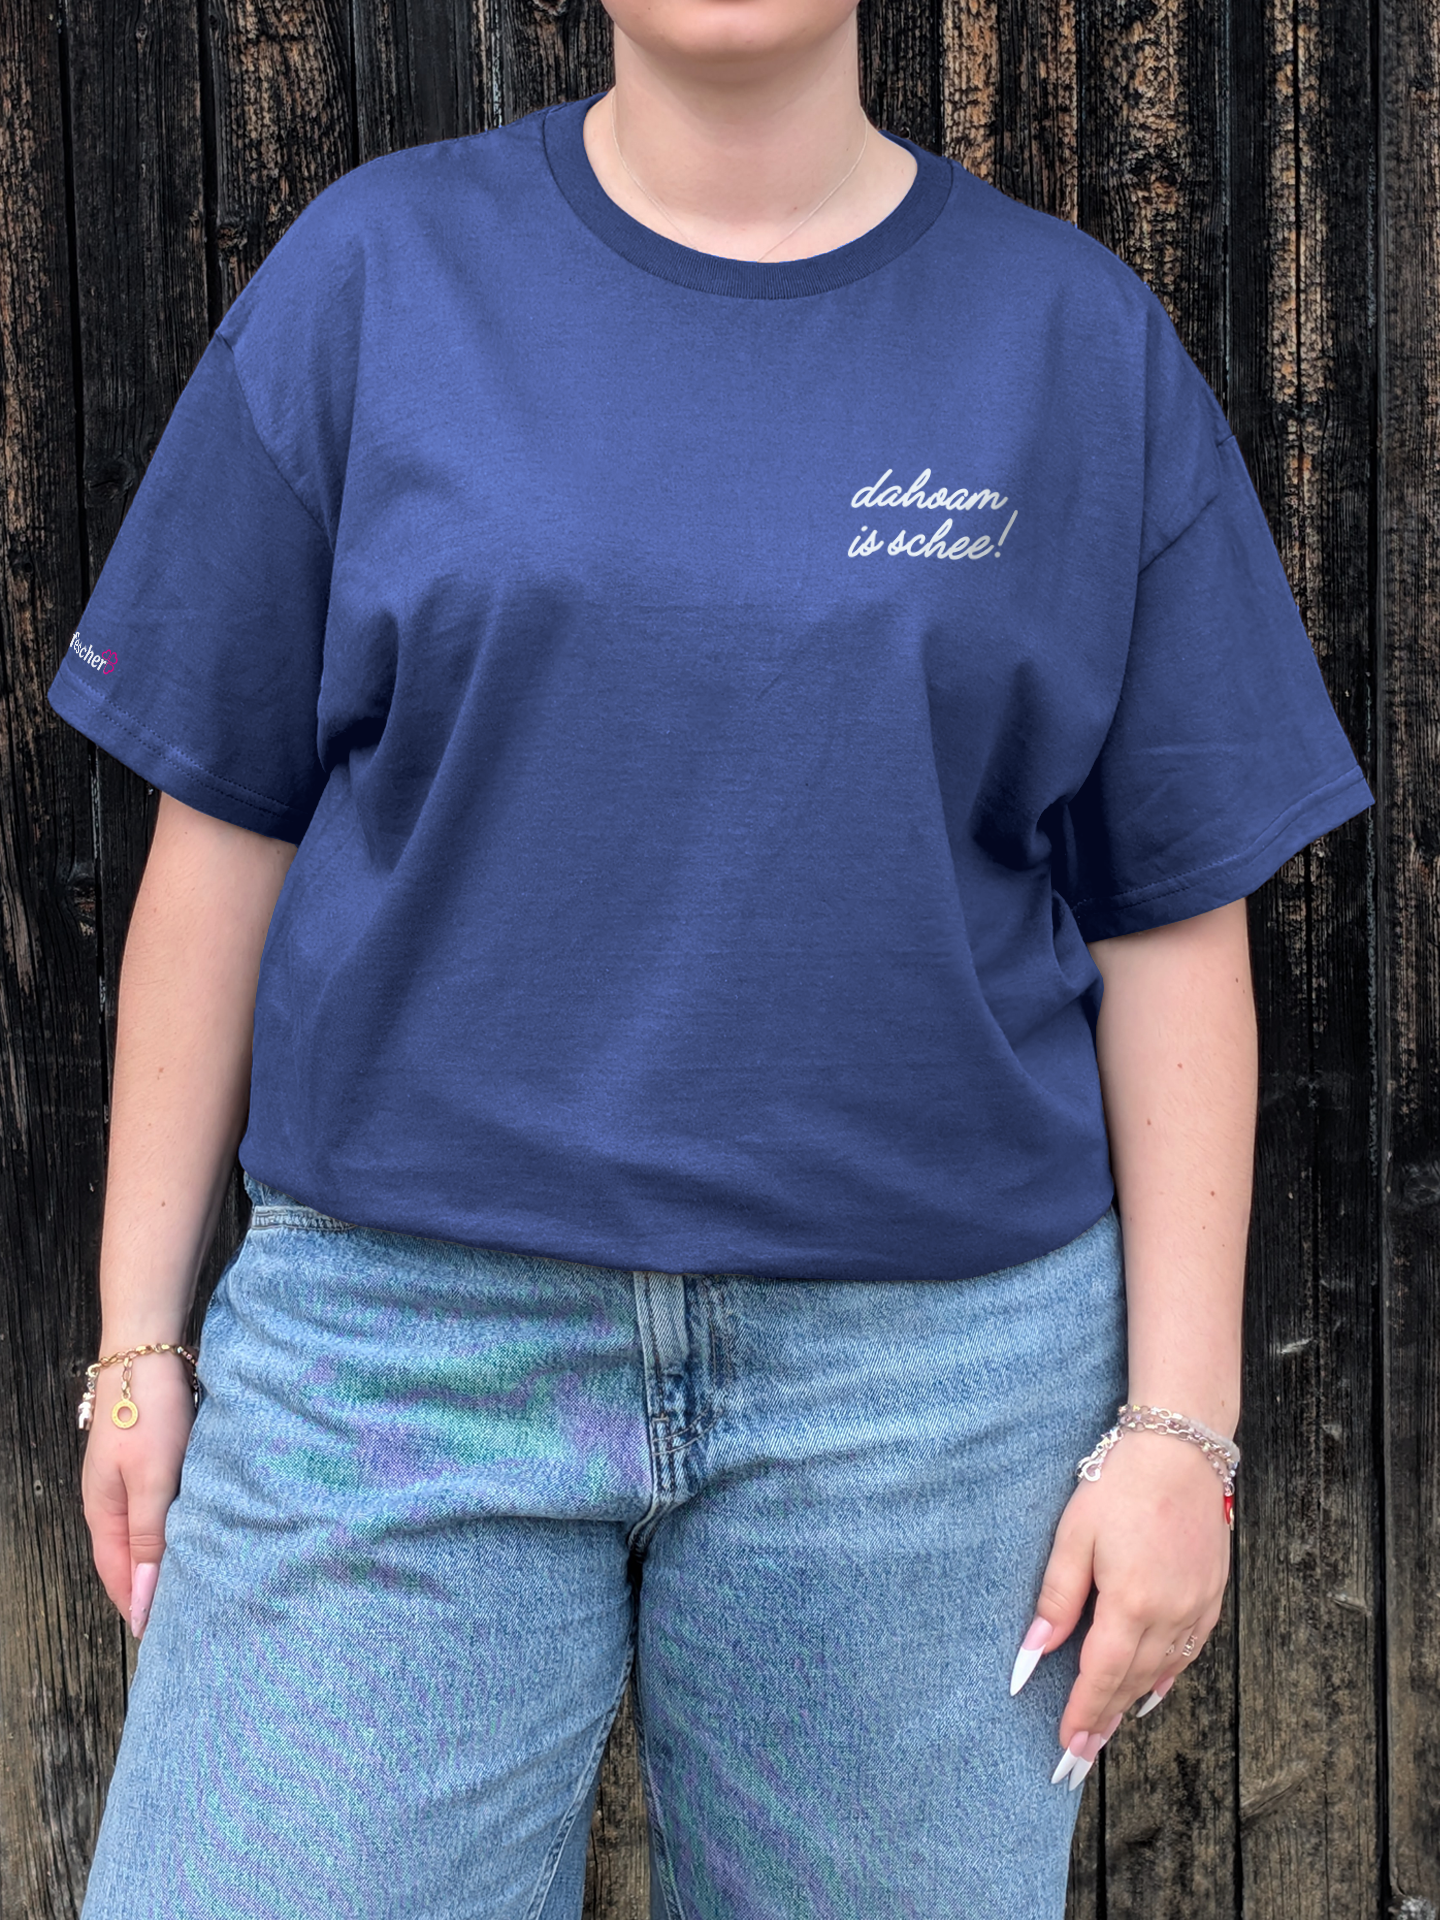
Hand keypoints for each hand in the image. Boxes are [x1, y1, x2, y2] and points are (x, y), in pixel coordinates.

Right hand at [80, 1352, 197, 1639]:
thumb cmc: (147, 1412)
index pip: (117, 1578)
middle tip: (188, 1616)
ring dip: (165, 1558)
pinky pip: (159, 1508)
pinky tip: (199, 1530)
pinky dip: (175, 1527)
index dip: (139, 1608)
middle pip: (128, 1560)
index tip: (165, 1638)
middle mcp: (111, 1503)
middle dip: (151, 1589)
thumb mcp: (152, 1481)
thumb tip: (142, 1601)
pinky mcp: (148, 1461)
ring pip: (146, 1533)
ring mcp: (127, 1481)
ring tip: (199, 1582)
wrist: (145, 1351)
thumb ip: (149, 1540)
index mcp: (103, 1514)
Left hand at [1010, 1429, 1231, 1784]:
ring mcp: (1196, 1607)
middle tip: (1081, 1753)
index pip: (1101, 1675)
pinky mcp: (1212, 1594)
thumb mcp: (1074, 1536)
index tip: (1066, 1745)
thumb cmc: (1120, 1485)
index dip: (1082, 1713)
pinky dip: (1166, 1674)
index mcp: (1130, 1602)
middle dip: (1104, 1720)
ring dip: (1132, 1701)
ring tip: (1108, 1727)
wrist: (1180, 1450)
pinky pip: (1189, 1651)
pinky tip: (1151, 1689)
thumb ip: (1057, 1598)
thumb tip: (1032, 1654)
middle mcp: (1170, 1614)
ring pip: (1162, 1671)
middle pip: (1132, 1682)